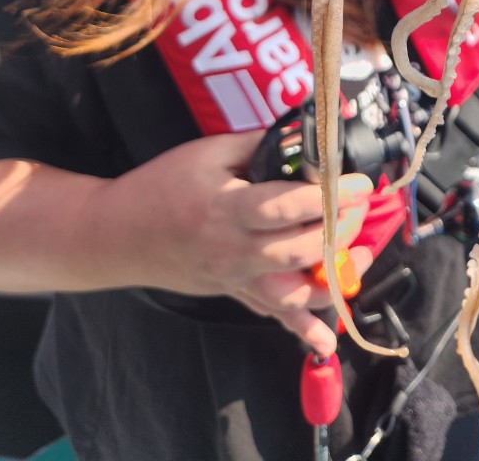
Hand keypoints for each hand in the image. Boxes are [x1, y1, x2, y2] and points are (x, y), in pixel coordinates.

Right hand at [100, 132, 372, 353]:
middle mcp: (233, 250)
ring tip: (361, 259)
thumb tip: (302, 137)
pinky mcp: (232, 292)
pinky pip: (270, 315)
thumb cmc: (161, 186)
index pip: (285, 207)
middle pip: (296, 250)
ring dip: (332, 280)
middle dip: (338, 231)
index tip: (358, 183)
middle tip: (358, 208)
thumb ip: (257, 145)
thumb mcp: (208, 153)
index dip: (328, 196)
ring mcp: (233, 278)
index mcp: (226, 209)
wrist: (117, 234)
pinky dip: (301, 329)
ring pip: (291, 293)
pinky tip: (327, 340)